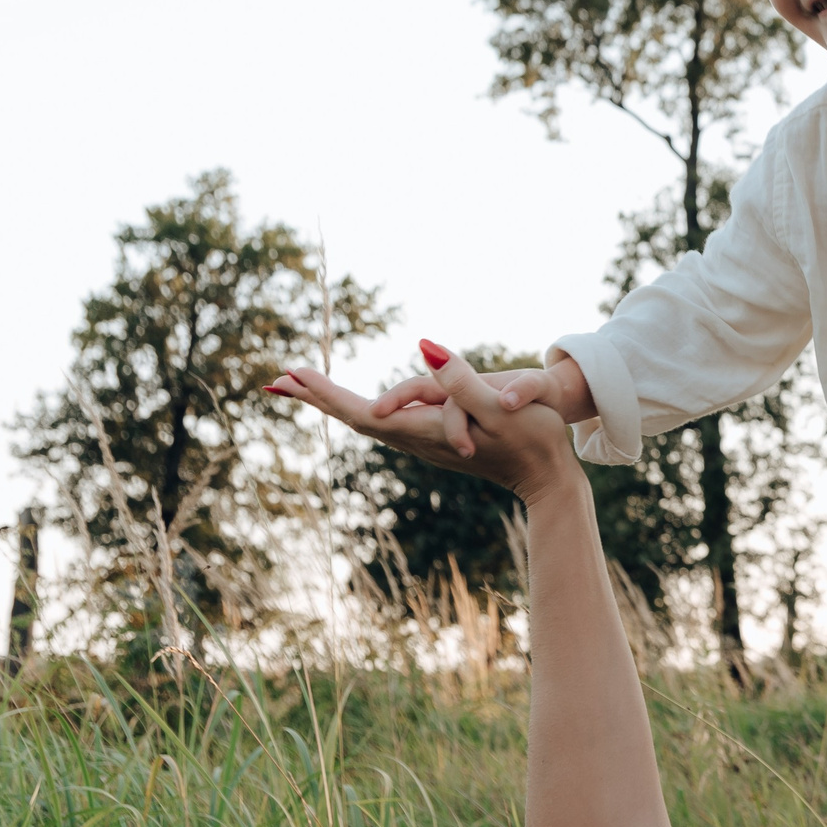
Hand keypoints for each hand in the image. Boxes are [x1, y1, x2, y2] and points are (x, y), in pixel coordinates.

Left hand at [266, 340, 576, 502]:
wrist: (547, 477)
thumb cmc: (530, 438)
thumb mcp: (498, 403)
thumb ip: (460, 378)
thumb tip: (423, 348)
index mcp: (426, 429)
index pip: (363, 411)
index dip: (326, 393)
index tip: (294, 375)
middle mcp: (417, 440)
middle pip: (356, 418)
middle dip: (318, 397)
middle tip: (279, 380)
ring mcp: (424, 442)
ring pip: (368, 421)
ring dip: (334, 403)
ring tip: (302, 388)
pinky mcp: (434, 440)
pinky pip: (385, 422)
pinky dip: (358, 409)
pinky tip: (351, 406)